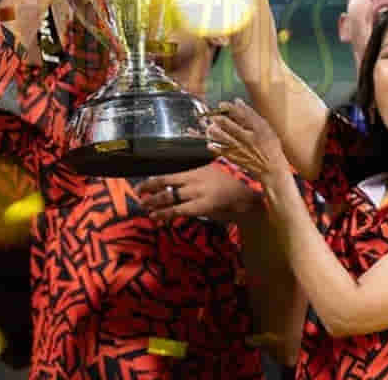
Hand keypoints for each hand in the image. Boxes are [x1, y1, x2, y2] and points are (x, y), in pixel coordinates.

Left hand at [136, 164, 260, 222]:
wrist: (248, 197)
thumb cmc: (231, 188)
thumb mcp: (212, 177)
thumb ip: (196, 180)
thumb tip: (178, 188)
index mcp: (196, 171)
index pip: (169, 176)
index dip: (153, 181)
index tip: (141, 186)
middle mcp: (195, 180)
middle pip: (166, 184)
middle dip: (149, 190)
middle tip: (138, 195)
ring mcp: (198, 192)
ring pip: (171, 197)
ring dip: (155, 203)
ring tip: (145, 207)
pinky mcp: (203, 206)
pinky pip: (180, 210)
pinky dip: (166, 213)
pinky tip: (157, 216)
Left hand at [205, 99, 290, 187]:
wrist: (272, 169)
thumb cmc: (270, 146)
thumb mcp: (266, 129)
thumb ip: (252, 115)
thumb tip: (238, 101)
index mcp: (259, 130)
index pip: (242, 115)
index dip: (230, 108)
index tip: (221, 104)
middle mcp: (249, 138)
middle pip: (229, 125)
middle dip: (218, 118)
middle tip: (213, 115)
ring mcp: (242, 149)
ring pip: (223, 137)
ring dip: (214, 131)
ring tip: (211, 127)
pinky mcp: (236, 158)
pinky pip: (221, 151)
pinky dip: (214, 146)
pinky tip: (210, 143)